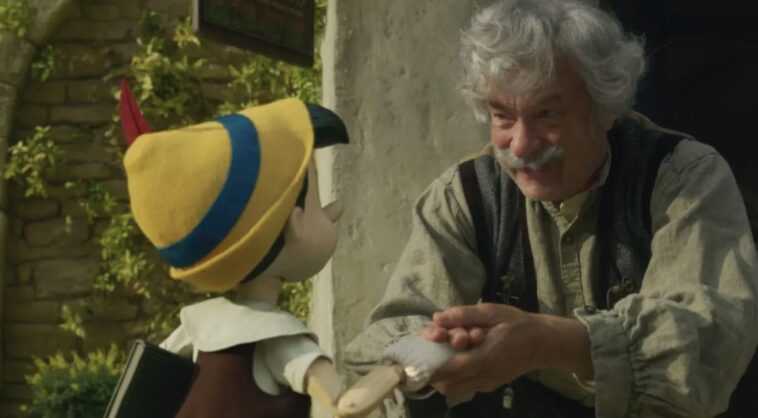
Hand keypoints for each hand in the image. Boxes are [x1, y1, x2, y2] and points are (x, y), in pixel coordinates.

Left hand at [426, 304, 541, 398]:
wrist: (544, 342)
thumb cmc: (518, 324)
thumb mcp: (492, 312)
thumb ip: (464, 315)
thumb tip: (437, 318)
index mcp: (485, 357)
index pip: (449, 369)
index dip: (430, 364)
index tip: (420, 353)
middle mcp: (484, 376)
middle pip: (448, 385)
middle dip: (435, 370)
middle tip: (434, 351)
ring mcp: (487, 383)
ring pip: (455, 390)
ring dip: (444, 375)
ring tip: (443, 354)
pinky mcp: (490, 385)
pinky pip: (465, 387)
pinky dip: (455, 377)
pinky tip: (457, 359)